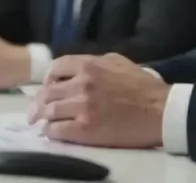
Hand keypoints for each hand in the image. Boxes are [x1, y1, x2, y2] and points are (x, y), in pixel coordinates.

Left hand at [28, 53, 168, 147]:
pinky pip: (56, 130)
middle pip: (47, 92)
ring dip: (43, 118)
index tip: (47, 88)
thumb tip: (76, 69)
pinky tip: (54, 133)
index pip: (54, 68)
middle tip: (35, 112)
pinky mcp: (84, 129)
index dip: (47, 79)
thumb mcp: (119, 62)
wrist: (160, 111)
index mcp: (89, 65)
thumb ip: (95, 62)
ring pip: (48, 111)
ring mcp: (81, 107)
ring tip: (43, 123)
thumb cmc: (143, 87)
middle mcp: (81, 83)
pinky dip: (51, 132)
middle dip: (39, 102)